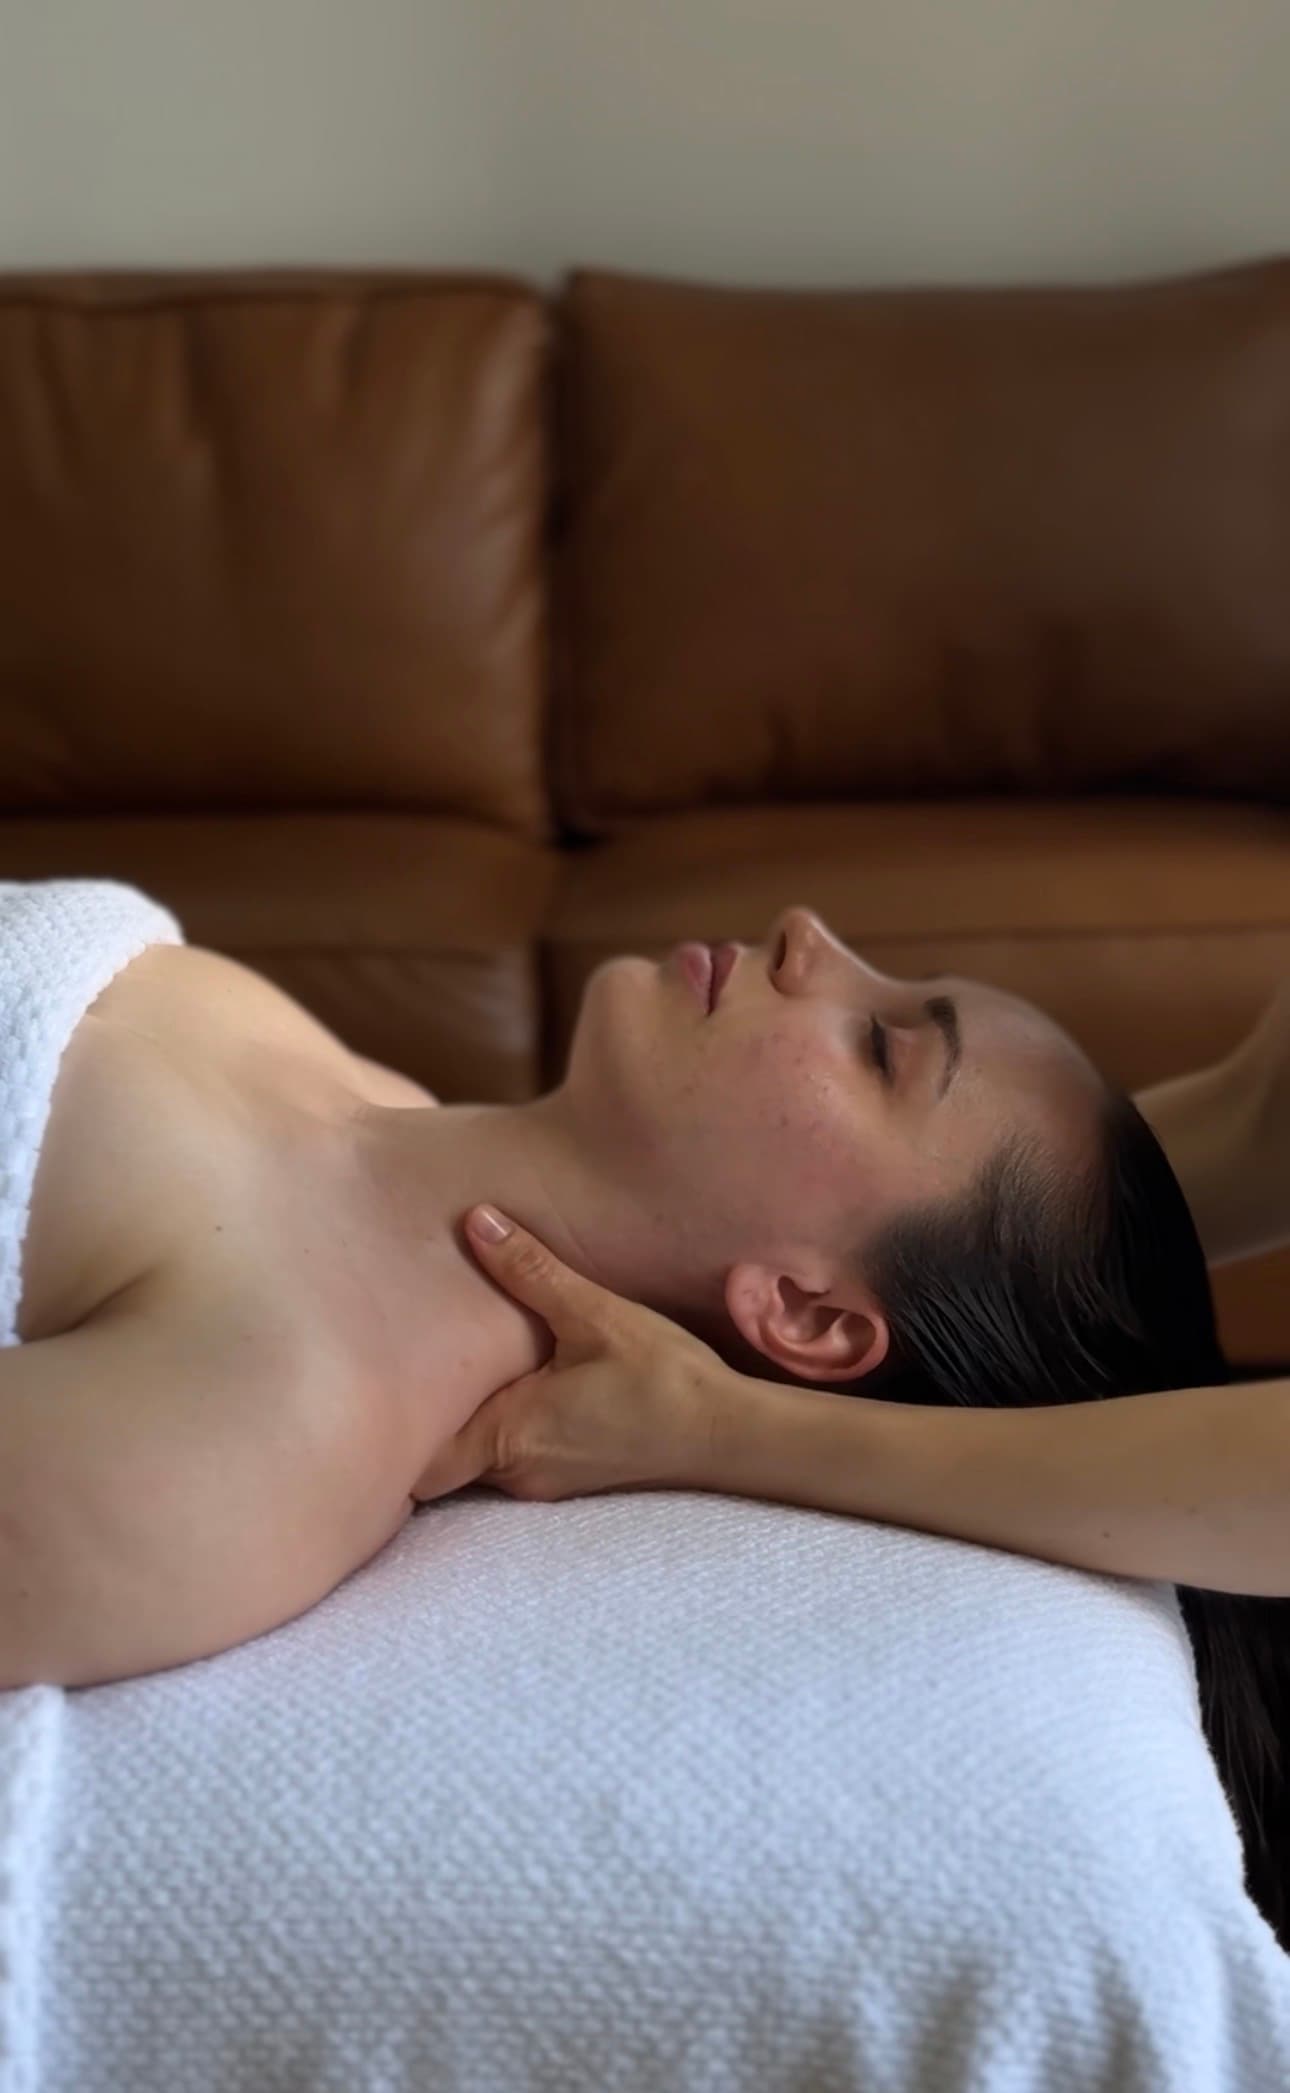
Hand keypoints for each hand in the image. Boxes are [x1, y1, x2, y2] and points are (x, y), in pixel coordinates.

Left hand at [411, 1208, 728, 1503]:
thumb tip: (475, 1221)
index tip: (377, 1382)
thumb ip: (530, 1270)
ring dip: (468, 1415)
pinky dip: (502, 1423)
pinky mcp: (569, 1476)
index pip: (416, 1467)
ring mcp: (544, 1482)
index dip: (389, 1433)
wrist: (729, 1433)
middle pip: (441, 1458)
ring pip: (477, 1457)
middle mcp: (516, 1473)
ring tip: (453, 1363)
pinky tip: (513, 1381)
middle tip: (402, 1358)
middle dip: (425, 1414)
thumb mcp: (595, 1314)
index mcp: (509, 1438)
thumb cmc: (664, 1379)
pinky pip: (514, 1454)